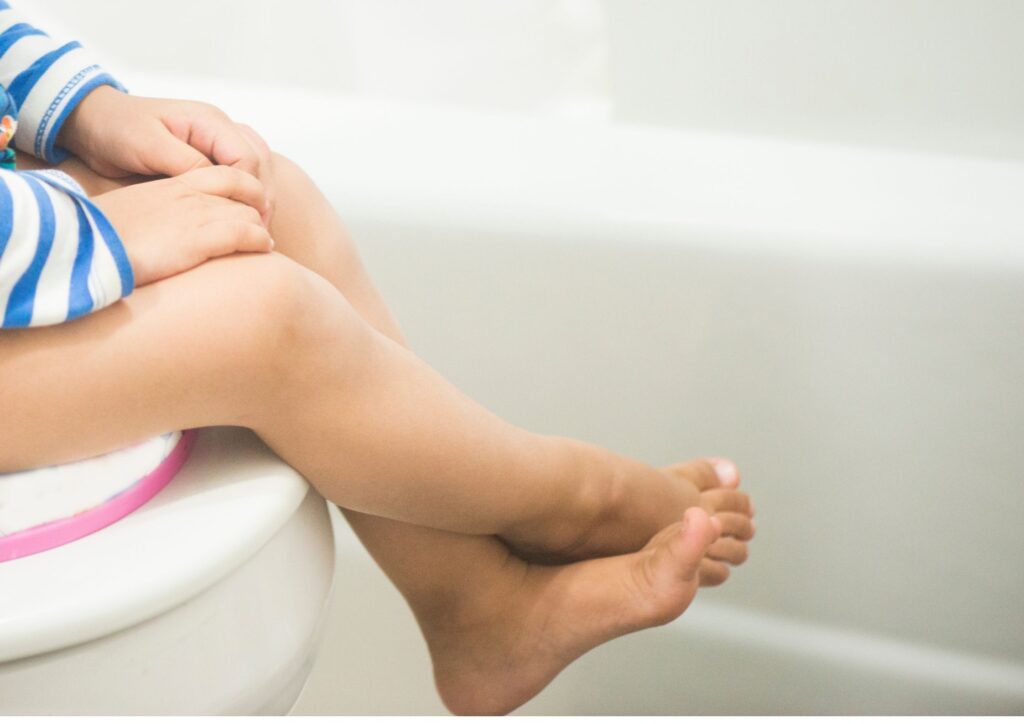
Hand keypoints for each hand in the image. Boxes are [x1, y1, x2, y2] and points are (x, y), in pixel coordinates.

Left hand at [58, 86, 275, 224]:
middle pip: (261, 164)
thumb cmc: (117, 129)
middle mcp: (220, 129)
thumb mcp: (148, 146)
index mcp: (209, 121)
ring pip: (258, 168)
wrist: (94, 123)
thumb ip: (187, 163)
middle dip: (263, 197)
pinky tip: (242, 214)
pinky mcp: (209, 155)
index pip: (248, 158)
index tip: (248, 220)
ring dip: (259, 196)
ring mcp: (217, 141)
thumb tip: (221, 185)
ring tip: (257, 226)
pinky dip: (246, 193)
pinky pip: (240, 173)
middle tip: (260, 230)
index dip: (252, 191)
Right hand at [91, 166, 273, 287]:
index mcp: (172, 180)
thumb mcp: (137, 209)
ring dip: (262, 223)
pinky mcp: (197, 236)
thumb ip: (164, 207)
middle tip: (265, 222)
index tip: (252, 205)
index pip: (224, 171)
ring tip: (267, 239)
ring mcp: (194, 211)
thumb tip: (176, 224)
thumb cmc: (100, 230)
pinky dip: (259, 240)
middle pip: (244, 182)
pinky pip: (243, 233)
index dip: (245, 186)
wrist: (78, 243)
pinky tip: (264, 248)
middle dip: (261, 201)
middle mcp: (188, 190)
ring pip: (248, 208)